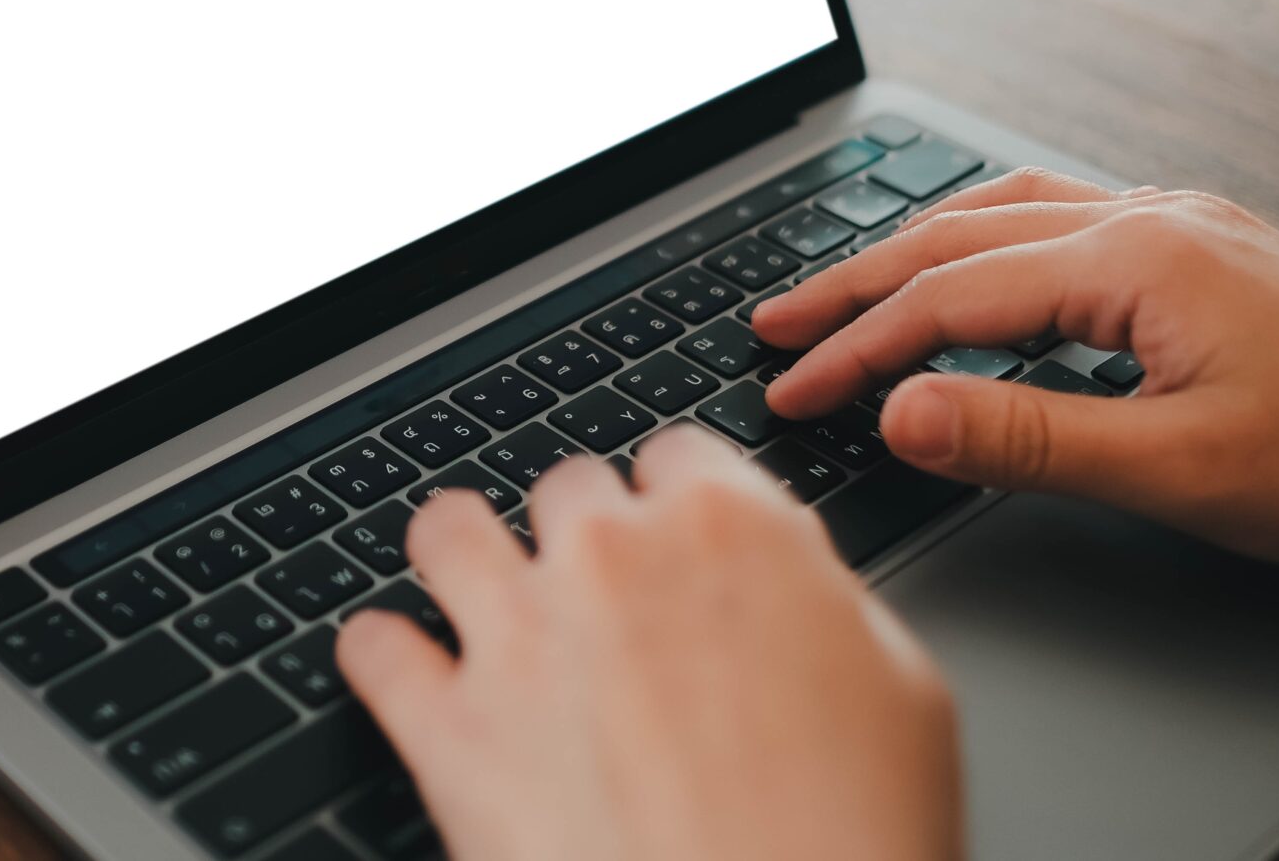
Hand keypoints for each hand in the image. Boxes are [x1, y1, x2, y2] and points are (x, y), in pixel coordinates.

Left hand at [336, 424, 961, 860]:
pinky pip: (372, 649)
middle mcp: (612, 557)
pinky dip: (381, 657)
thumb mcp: (905, 692)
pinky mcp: (448, 730)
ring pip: (446, 530)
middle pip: (566, 491)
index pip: (677, 456)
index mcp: (732, 530)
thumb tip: (788, 579)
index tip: (674, 543)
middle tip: (602, 609)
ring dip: (461, 558)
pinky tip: (400, 672)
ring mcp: (519, 637)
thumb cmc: (857, 839)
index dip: (678, 508)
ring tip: (474, 596)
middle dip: (582, 543)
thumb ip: (824, 600)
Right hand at [755, 170, 1278, 578]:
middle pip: (958, 233)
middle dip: (853, 282)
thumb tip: (902, 413)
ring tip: (844, 290)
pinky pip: (1062, 218)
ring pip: (1007, 212)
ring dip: (914, 252)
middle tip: (771, 327)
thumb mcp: (1184, 471)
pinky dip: (986, 242)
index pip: (947, 296)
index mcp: (1134, 258)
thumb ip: (1029, 438)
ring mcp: (1184, 223)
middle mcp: (1150, 217)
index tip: (787, 393)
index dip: (853, 348)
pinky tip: (980, 272)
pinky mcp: (1209, 246)